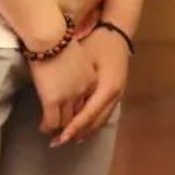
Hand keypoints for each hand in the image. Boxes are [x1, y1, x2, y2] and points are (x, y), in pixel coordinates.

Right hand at [30, 39, 94, 138]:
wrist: (51, 36)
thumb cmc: (60, 38)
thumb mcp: (76, 55)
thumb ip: (76, 69)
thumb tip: (68, 74)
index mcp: (91, 79)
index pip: (89, 102)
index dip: (81, 112)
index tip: (76, 118)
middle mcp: (84, 91)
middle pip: (80, 115)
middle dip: (73, 125)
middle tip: (65, 133)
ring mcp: (69, 97)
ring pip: (66, 122)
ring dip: (59, 129)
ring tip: (52, 133)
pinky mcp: (53, 100)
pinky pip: (51, 122)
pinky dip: (46, 127)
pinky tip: (42, 128)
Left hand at [56, 27, 129, 145]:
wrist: (116, 31)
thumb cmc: (97, 43)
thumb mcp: (83, 60)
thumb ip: (73, 83)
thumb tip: (56, 101)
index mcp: (107, 89)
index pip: (88, 114)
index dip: (73, 127)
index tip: (59, 138)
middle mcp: (114, 96)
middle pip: (95, 122)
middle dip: (76, 134)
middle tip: (57, 142)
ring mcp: (118, 96)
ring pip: (100, 121)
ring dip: (84, 131)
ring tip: (66, 139)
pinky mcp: (116, 93)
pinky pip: (103, 114)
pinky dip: (92, 124)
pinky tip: (81, 129)